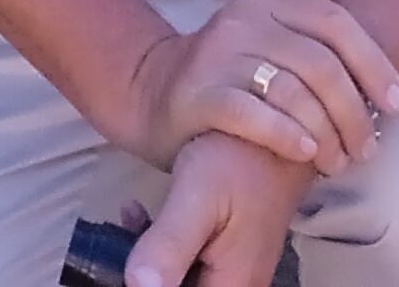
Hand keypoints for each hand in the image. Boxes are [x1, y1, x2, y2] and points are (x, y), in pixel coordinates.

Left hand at [124, 128, 312, 286]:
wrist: (275, 126)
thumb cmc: (237, 161)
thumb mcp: (195, 199)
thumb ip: (167, 248)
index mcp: (233, 284)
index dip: (151, 286)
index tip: (128, 265)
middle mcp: (239, 284)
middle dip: (150, 272)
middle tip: (122, 236)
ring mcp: (237, 269)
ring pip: (185, 278)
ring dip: (152, 257)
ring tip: (128, 220)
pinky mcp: (230, 250)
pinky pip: (192, 261)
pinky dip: (163, 244)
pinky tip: (139, 215)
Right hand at [126, 0, 398, 174]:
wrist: (156, 94)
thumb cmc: (231, 67)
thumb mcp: (266, 28)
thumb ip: (305, 1)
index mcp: (265, 0)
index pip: (335, 23)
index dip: (375, 64)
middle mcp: (241, 20)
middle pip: (320, 65)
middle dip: (355, 113)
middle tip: (368, 148)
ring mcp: (216, 57)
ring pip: (292, 93)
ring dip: (328, 133)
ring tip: (340, 162)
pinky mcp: (198, 95)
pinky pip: (250, 114)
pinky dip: (285, 135)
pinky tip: (306, 152)